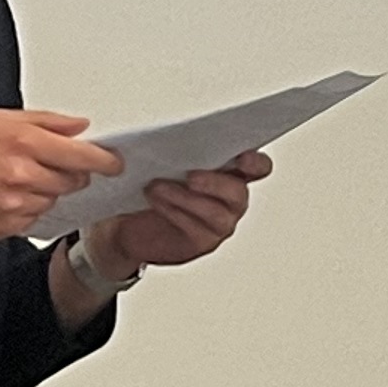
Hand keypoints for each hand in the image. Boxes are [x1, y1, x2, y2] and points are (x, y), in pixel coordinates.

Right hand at [0, 109, 123, 242]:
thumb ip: (43, 122)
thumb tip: (79, 126)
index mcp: (22, 141)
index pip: (84, 155)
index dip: (104, 161)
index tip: (114, 163)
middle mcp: (21, 174)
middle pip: (73, 181)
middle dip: (68, 174)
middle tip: (42, 165)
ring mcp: (14, 204)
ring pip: (52, 201)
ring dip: (43, 193)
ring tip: (9, 180)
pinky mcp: (5, 228)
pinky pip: (33, 220)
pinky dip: (25, 210)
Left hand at [86, 151, 271, 275]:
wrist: (130, 222)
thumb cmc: (149, 182)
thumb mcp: (159, 156)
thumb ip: (164, 147)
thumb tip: (144, 145)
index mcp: (232, 169)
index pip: (257, 166)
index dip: (255, 162)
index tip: (242, 155)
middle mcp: (231, 198)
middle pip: (238, 192)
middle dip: (215, 183)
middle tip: (191, 176)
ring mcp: (220, 222)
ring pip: (216, 213)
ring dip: (185, 198)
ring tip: (156, 186)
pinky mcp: (203, 241)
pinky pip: (196, 229)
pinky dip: (174, 212)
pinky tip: (156, 200)